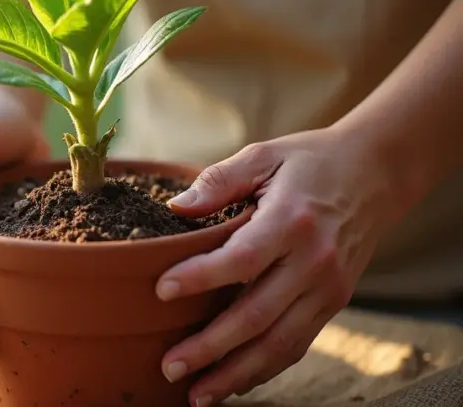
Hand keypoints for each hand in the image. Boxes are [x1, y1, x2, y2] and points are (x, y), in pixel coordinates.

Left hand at [157, 128, 403, 406]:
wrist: (376, 174)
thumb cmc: (309, 162)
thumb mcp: (264, 155)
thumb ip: (219, 180)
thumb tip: (176, 207)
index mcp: (291, 221)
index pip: (242, 258)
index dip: (201, 277)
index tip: (161, 290)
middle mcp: (313, 261)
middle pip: (257, 314)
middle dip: (210, 346)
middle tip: (170, 365)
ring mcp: (327, 288)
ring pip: (279, 343)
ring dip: (236, 372)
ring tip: (196, 393)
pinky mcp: (334, 303)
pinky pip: (297, 344)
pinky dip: (264, 368)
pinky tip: (233, 381)